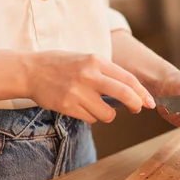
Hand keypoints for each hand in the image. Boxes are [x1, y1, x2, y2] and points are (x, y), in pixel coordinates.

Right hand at [24, 51, 154, 122]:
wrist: (30, 70)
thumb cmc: (62, 64)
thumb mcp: (86, 60)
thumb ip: (107, 73)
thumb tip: (132, 93)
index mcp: (96, 61)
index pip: (128, 79)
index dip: (142, 93)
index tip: (150, 102)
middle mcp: (89, 75)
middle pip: (125, 95)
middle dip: (135, 105)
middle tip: (137, 109)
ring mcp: (78, 91)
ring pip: (107, 113)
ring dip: (107, 114)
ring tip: (97, 106)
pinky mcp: (67, 105)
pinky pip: (91, 119)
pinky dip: (91, 117)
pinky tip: (82, 108)